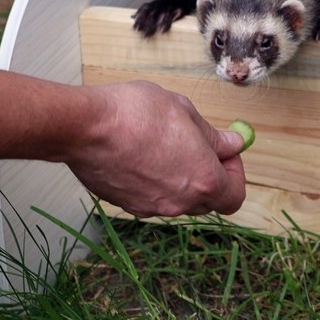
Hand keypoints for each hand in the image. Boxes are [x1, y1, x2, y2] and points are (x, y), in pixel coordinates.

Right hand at [66, 81, 245, 217]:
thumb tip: (232, 144)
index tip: (224, 153)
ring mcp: (152, 207)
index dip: (235, 174)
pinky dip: (155, 182)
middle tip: (198, 146)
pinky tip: (140, 154)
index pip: (234, 196)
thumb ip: (212, 136)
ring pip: (179, 199)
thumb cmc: (137, 113)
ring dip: (181, 179)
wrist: (85, 127)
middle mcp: (180, 202)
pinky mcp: (127, 205)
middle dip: (209, 175)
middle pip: (208, 200)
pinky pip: (152, 197)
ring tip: (164, 145)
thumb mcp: (185, 112)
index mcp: (203, 180)